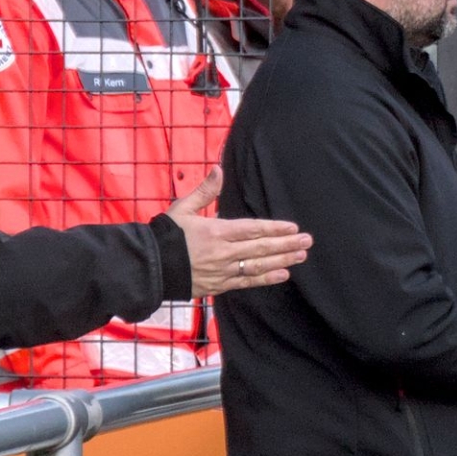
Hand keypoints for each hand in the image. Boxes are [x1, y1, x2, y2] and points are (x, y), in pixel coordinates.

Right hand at [165, 168, 311, 296]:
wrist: (149, 267)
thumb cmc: (165, 235)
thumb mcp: (182, 208)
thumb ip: (204, 191)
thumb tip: (218, 170)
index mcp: (215, 231)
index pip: (252, 230)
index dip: (274, 229)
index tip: (293, 228)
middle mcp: (222, 252)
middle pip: (260, 248)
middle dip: (286, 245)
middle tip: (307, 242)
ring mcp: (222, 271)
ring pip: (257, 266)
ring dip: (282, 261)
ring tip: (300, 256)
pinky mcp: (218, 285)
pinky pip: (246, 282)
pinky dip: (265, 278)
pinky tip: (282, 275)